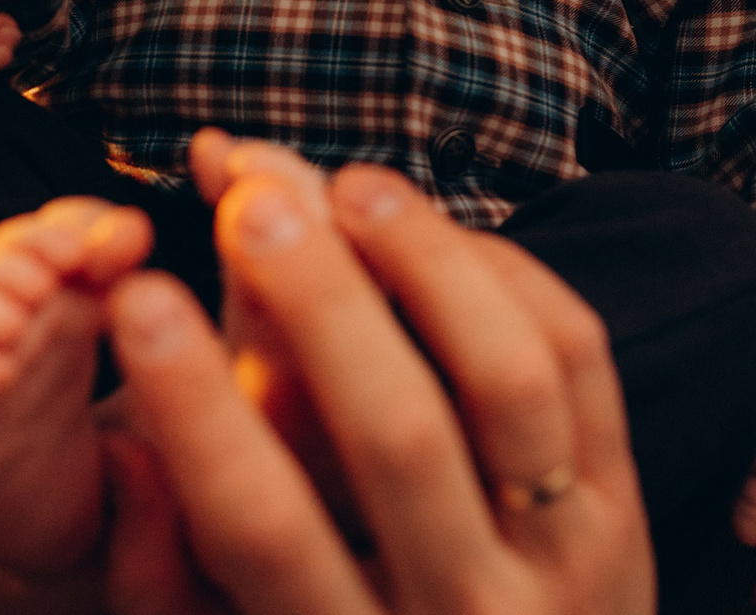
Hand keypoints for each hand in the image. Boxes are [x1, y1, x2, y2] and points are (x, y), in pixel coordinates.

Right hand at [102, 151, 653, 614]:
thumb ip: (167, 570)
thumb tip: (129, 442)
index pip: (263, 526)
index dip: (195, 405)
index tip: (138, 297)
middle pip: (399, 435)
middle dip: (320, 303)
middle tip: (248, 202)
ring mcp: (567, 561)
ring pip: (508, 381)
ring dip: (427, 265)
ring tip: (349, 185)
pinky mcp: (626, 506)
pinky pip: (578, 361)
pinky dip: (505, 276)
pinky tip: (428, 230)